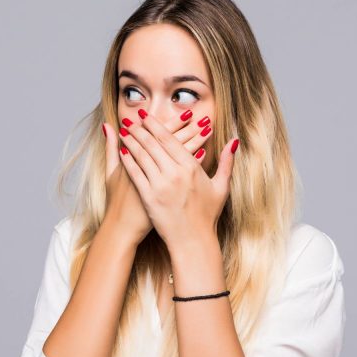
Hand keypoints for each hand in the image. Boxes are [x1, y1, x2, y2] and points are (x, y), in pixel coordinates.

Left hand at [117, 109, 239, 246]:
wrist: (192, 240)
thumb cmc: (207, 215)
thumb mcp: (221, 187)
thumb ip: (226, 162)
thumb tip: (234, 141)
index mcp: (191, 168)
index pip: (169, 140)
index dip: (155, 125)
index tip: (146, 116)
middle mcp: (175, 173)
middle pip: (153, 144)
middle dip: (140, 129)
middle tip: (131, 119)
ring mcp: (160, 185)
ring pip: (142, 156)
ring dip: (131, 141)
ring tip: (124, 131)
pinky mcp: (149, 197)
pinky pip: (135, 174)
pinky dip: (128, 161)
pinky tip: (121, 151)